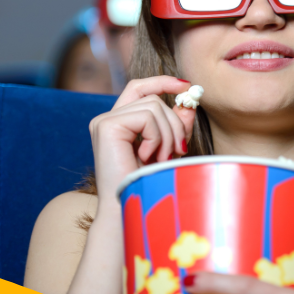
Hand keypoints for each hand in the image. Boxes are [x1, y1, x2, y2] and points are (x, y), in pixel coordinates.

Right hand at [88, 76, 194, 204]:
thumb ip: (176, 126)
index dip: (163, 82)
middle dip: (175, 123)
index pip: (140, 87)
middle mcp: (108, 119)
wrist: (128, 211)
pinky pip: (147, 117)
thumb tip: (189, 102)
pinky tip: (147, 158)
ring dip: (168, 135)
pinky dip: (157, 138)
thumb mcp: (168, 150)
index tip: (186, 85)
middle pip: (153, 99)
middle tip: (178, 151)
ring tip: (162, 159)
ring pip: (154, 106)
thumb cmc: (148, 185)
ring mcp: (104, 121)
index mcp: (120, 123)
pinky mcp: (106, 126)